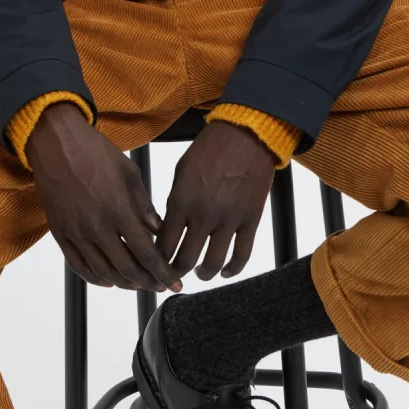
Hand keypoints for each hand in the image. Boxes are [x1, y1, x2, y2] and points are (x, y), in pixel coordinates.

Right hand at [27, 102, 182, 293]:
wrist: (56, 143)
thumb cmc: (94, 152)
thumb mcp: (129, 172)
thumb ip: (144, 205)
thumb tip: (157, 230)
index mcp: (118, 210)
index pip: (146, 253)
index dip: (162, 272)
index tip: (174, 283)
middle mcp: (96, 227)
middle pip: (126, 268)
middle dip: (147, 281)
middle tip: (160, 285)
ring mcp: (76, 233)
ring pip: (102, 272)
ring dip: (123, 283)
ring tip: (138, 284)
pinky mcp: (60, 234)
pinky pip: (78, 266)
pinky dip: (95, 278)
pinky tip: (108, 281)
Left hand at [157, 120, 275, 281]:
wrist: (245, 134)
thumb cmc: (209, 149)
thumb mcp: (181, 171)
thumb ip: (174, 201)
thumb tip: (167, 229)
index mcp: (181, 201)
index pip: (163, 245)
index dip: (157, 260)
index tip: (157, 263)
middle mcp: (203, 215)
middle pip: (184, 260)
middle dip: (176, 272)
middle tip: (174, 274)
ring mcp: (228, 219)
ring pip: (212, 264)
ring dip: (203, 274)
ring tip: (200, 272)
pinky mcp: (251, 220)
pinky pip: (242, 256)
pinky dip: (232, 270)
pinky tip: (225, 272)